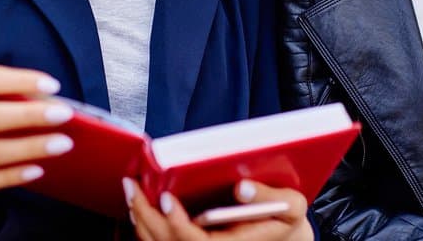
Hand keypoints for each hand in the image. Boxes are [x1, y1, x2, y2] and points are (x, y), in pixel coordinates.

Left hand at [125, 178, 312, 240]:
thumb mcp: (291, 206)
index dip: (175, 222)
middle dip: (144, 215)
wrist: (284, 235)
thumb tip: (241, 188)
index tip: (166, 197)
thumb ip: (270, 198)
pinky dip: (144, 225)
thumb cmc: (286, 218)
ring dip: (139, 220)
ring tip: (131, 191)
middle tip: (131, 186)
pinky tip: (138, 205)